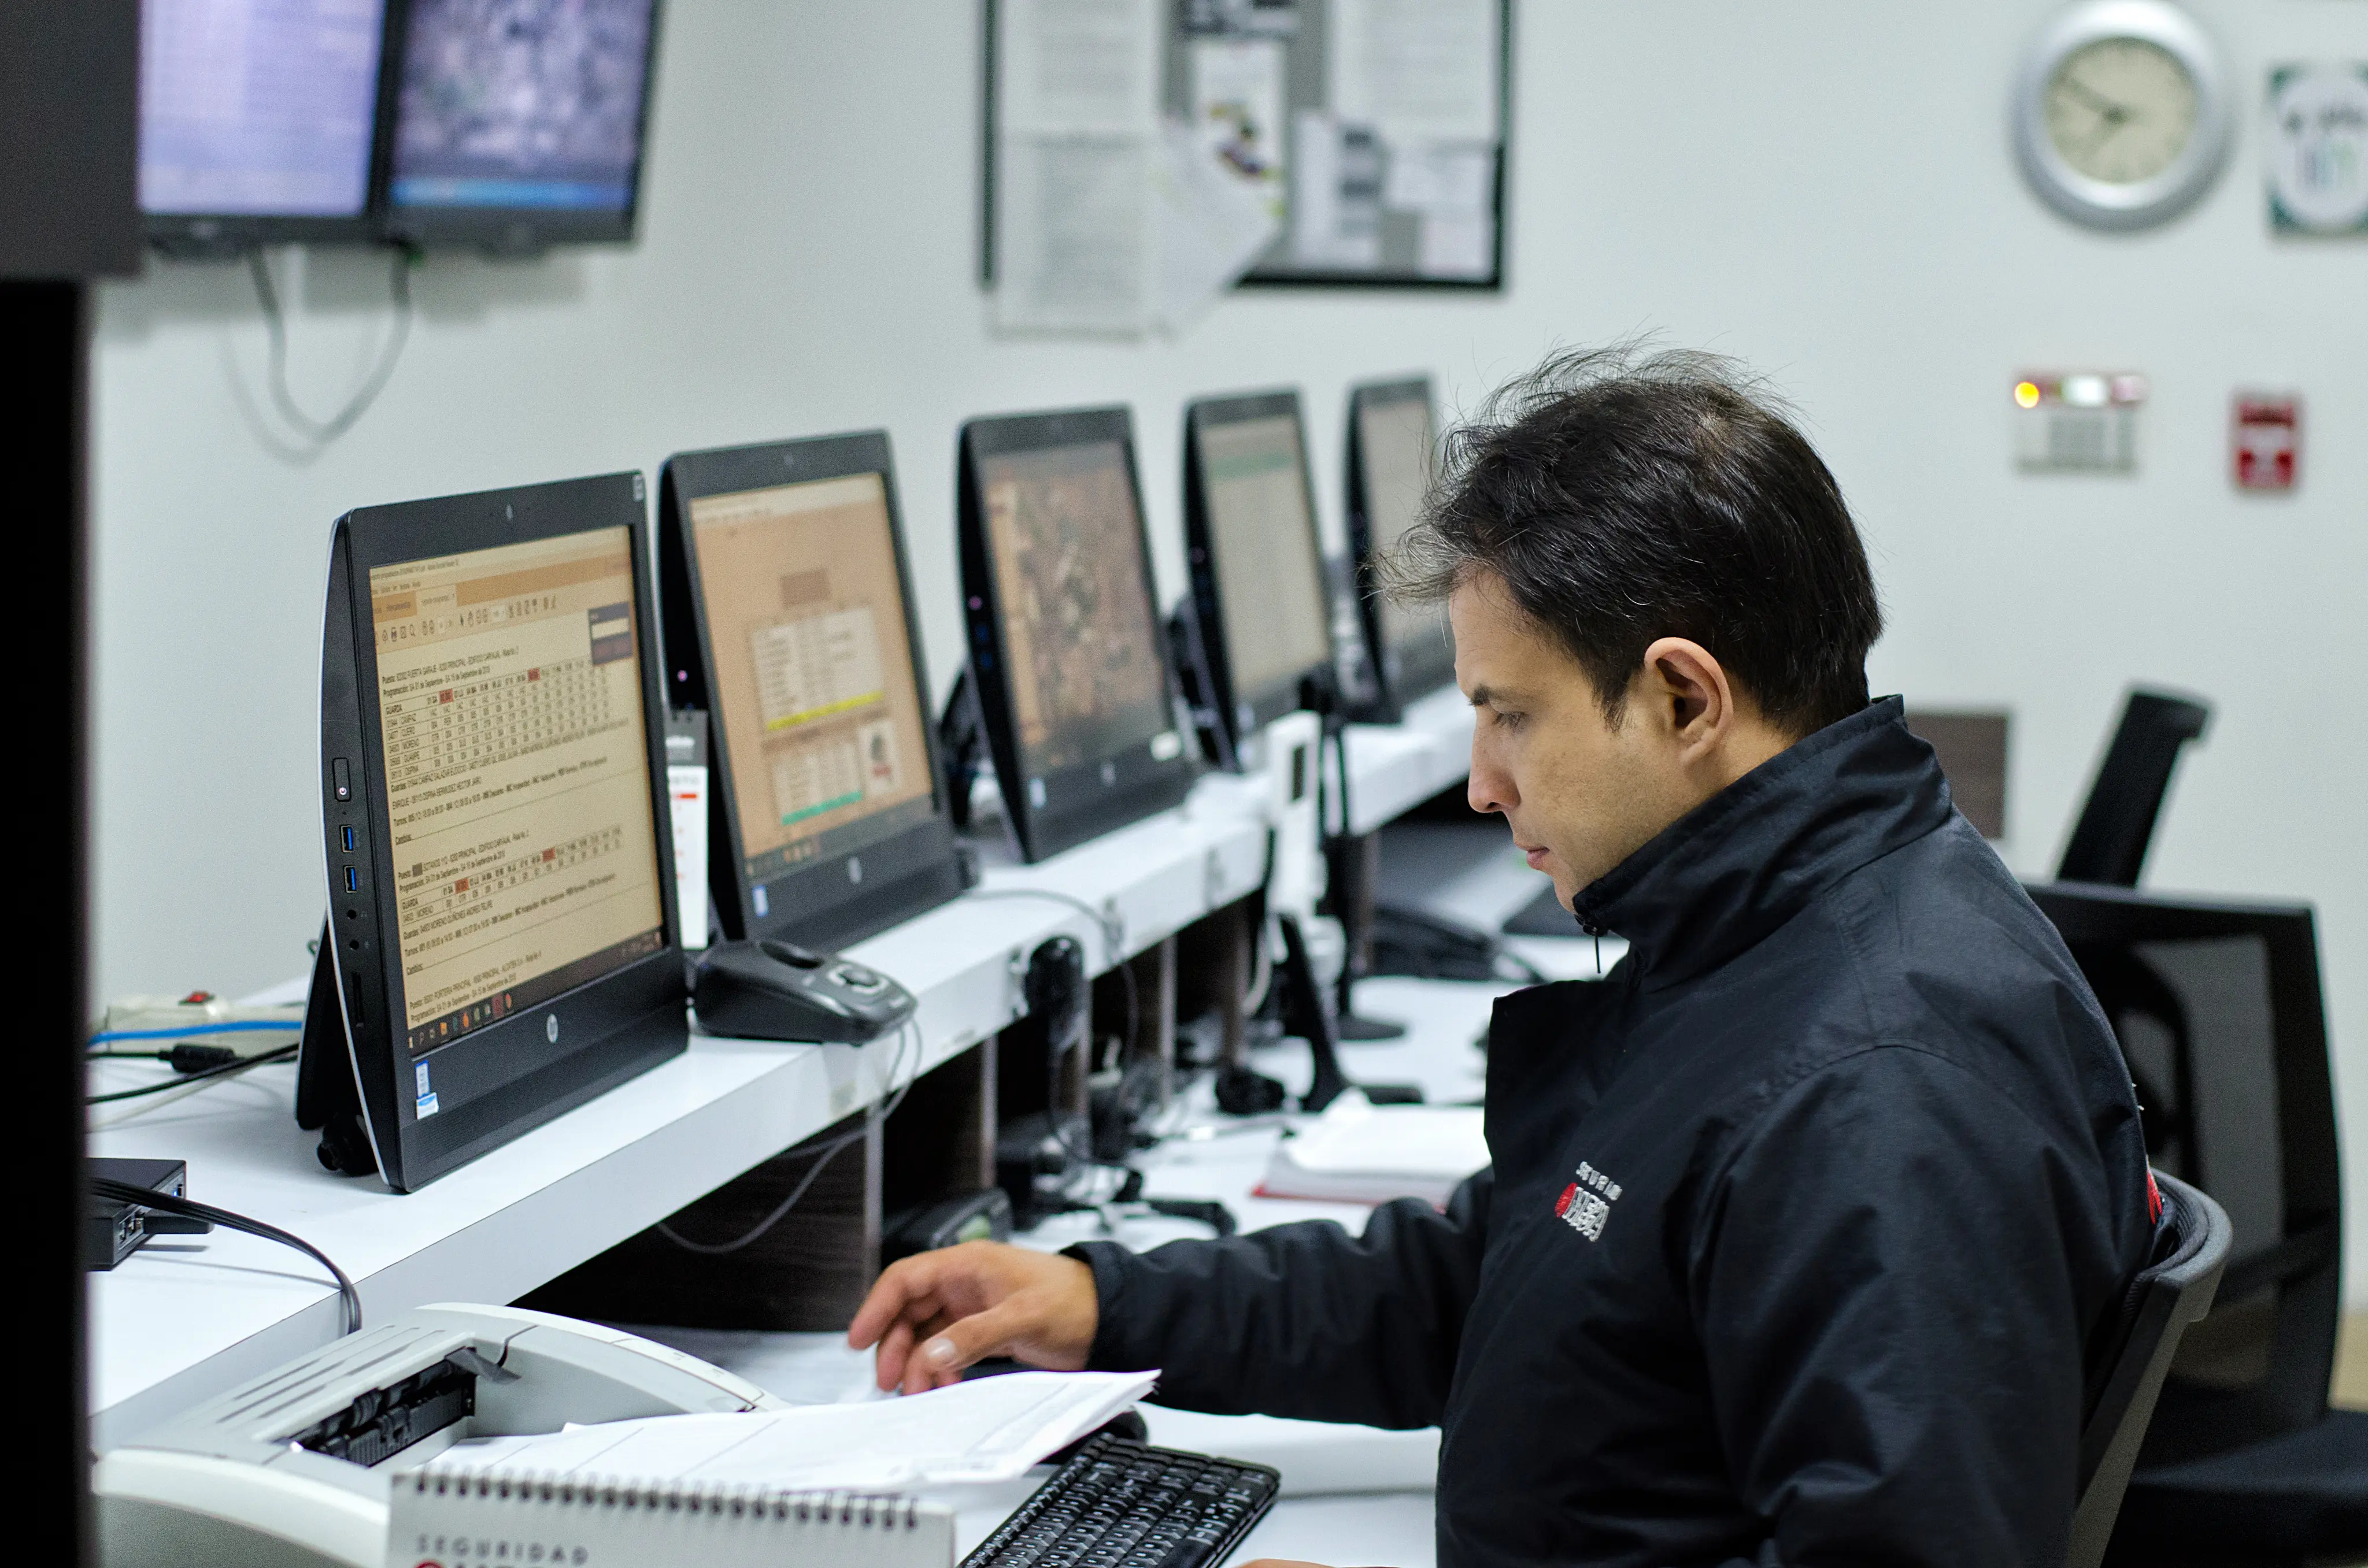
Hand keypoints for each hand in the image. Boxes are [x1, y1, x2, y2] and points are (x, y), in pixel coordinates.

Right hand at [847, 1241, 1098, 1393]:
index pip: (905, 1279)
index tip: (857, 1339)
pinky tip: (945, 1383)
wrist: (1110, 1316)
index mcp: (969, 1264)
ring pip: (926, 1332)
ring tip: (920, 1388)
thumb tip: (933, 1354)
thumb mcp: (1023, 1317)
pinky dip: (940, 1366)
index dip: (876, 1307)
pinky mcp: (984, 1329)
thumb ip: (975, 1335)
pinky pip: (947, 1347)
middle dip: (896, 1345)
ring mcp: (973, 1306)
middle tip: (892, 1379)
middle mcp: (966, 1283)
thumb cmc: (1075, 1300)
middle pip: (909, 1310)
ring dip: (918, 1361)